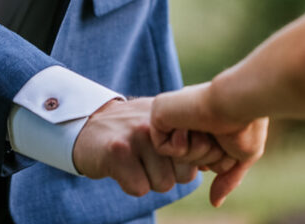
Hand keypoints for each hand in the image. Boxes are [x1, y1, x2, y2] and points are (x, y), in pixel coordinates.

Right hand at [72, 97, 225, 196]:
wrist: (87, 124)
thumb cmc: (132, 131)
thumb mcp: (163, 125)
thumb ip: (190, 139)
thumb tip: (217, 163)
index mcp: (174, 116)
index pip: (201, 155)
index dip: (188, 164)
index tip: (172, 158)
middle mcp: (159, 124)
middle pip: (184, 175)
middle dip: (168, 175)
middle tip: (147, 159)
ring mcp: (138, 136)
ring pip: (162, 184)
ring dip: (148, 180)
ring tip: (134, 161)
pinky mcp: (118, 152)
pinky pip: (139, 188)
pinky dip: (130, 184)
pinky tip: (121, 168)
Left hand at [151, 83, 269, 206]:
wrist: (238, 102)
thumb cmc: (246, 123)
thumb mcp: (243, 155)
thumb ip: (228, 178)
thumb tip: (215, 202)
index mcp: (207, 122)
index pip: (202, 159)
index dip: (216, 160)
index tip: (227, 141)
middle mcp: (189, 117)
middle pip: (190, 160)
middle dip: (207, 156)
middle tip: (218, 134)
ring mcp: (175, 114)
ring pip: (177, 156)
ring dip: (196, 149)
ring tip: (206, 128)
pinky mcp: (159, 113)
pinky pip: (162, 149)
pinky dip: (180, 145)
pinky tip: (190, 126)